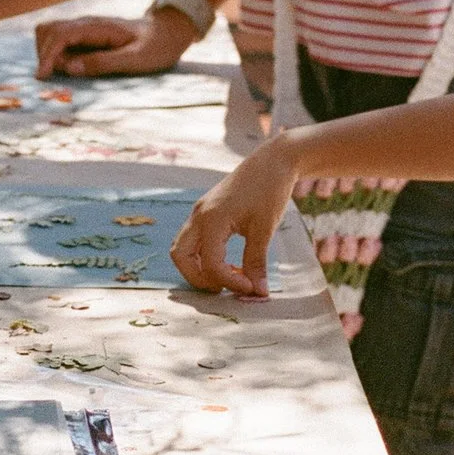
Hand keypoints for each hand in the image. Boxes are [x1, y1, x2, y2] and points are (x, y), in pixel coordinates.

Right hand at [35, 6, 197, 81]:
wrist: (168, 31)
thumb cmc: (156, 47)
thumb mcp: (135, 60)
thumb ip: (103, 63)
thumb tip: (69, 68)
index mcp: (97, 28)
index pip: (60, 35)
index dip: (47, 55)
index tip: (42, 77)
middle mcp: (86, 23)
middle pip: (47, 30)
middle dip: (44, 54)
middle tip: (58, 76)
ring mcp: (85, 27)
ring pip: (50, 33)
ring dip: (48, 53)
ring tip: (65, 72)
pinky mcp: (86, 34)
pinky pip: (61, 40)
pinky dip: (56, 53)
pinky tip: (70, 67)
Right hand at [171, 148, 298, 296]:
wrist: (272, 161)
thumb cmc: (269, 190)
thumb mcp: (264, 228)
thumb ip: (256, 261)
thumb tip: (258, 293)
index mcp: (212, 219)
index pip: (210, 263)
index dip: (229, 281)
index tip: (251, 288)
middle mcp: (199, 216)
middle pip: (180, 257)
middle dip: (199, 278)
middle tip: (225, 288)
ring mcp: (200, 213)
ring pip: (182, 249)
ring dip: (199, 268)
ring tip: (228, 276)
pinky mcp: (206, 212)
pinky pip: (194, 240)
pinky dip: (204, 257)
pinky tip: (230, 263)